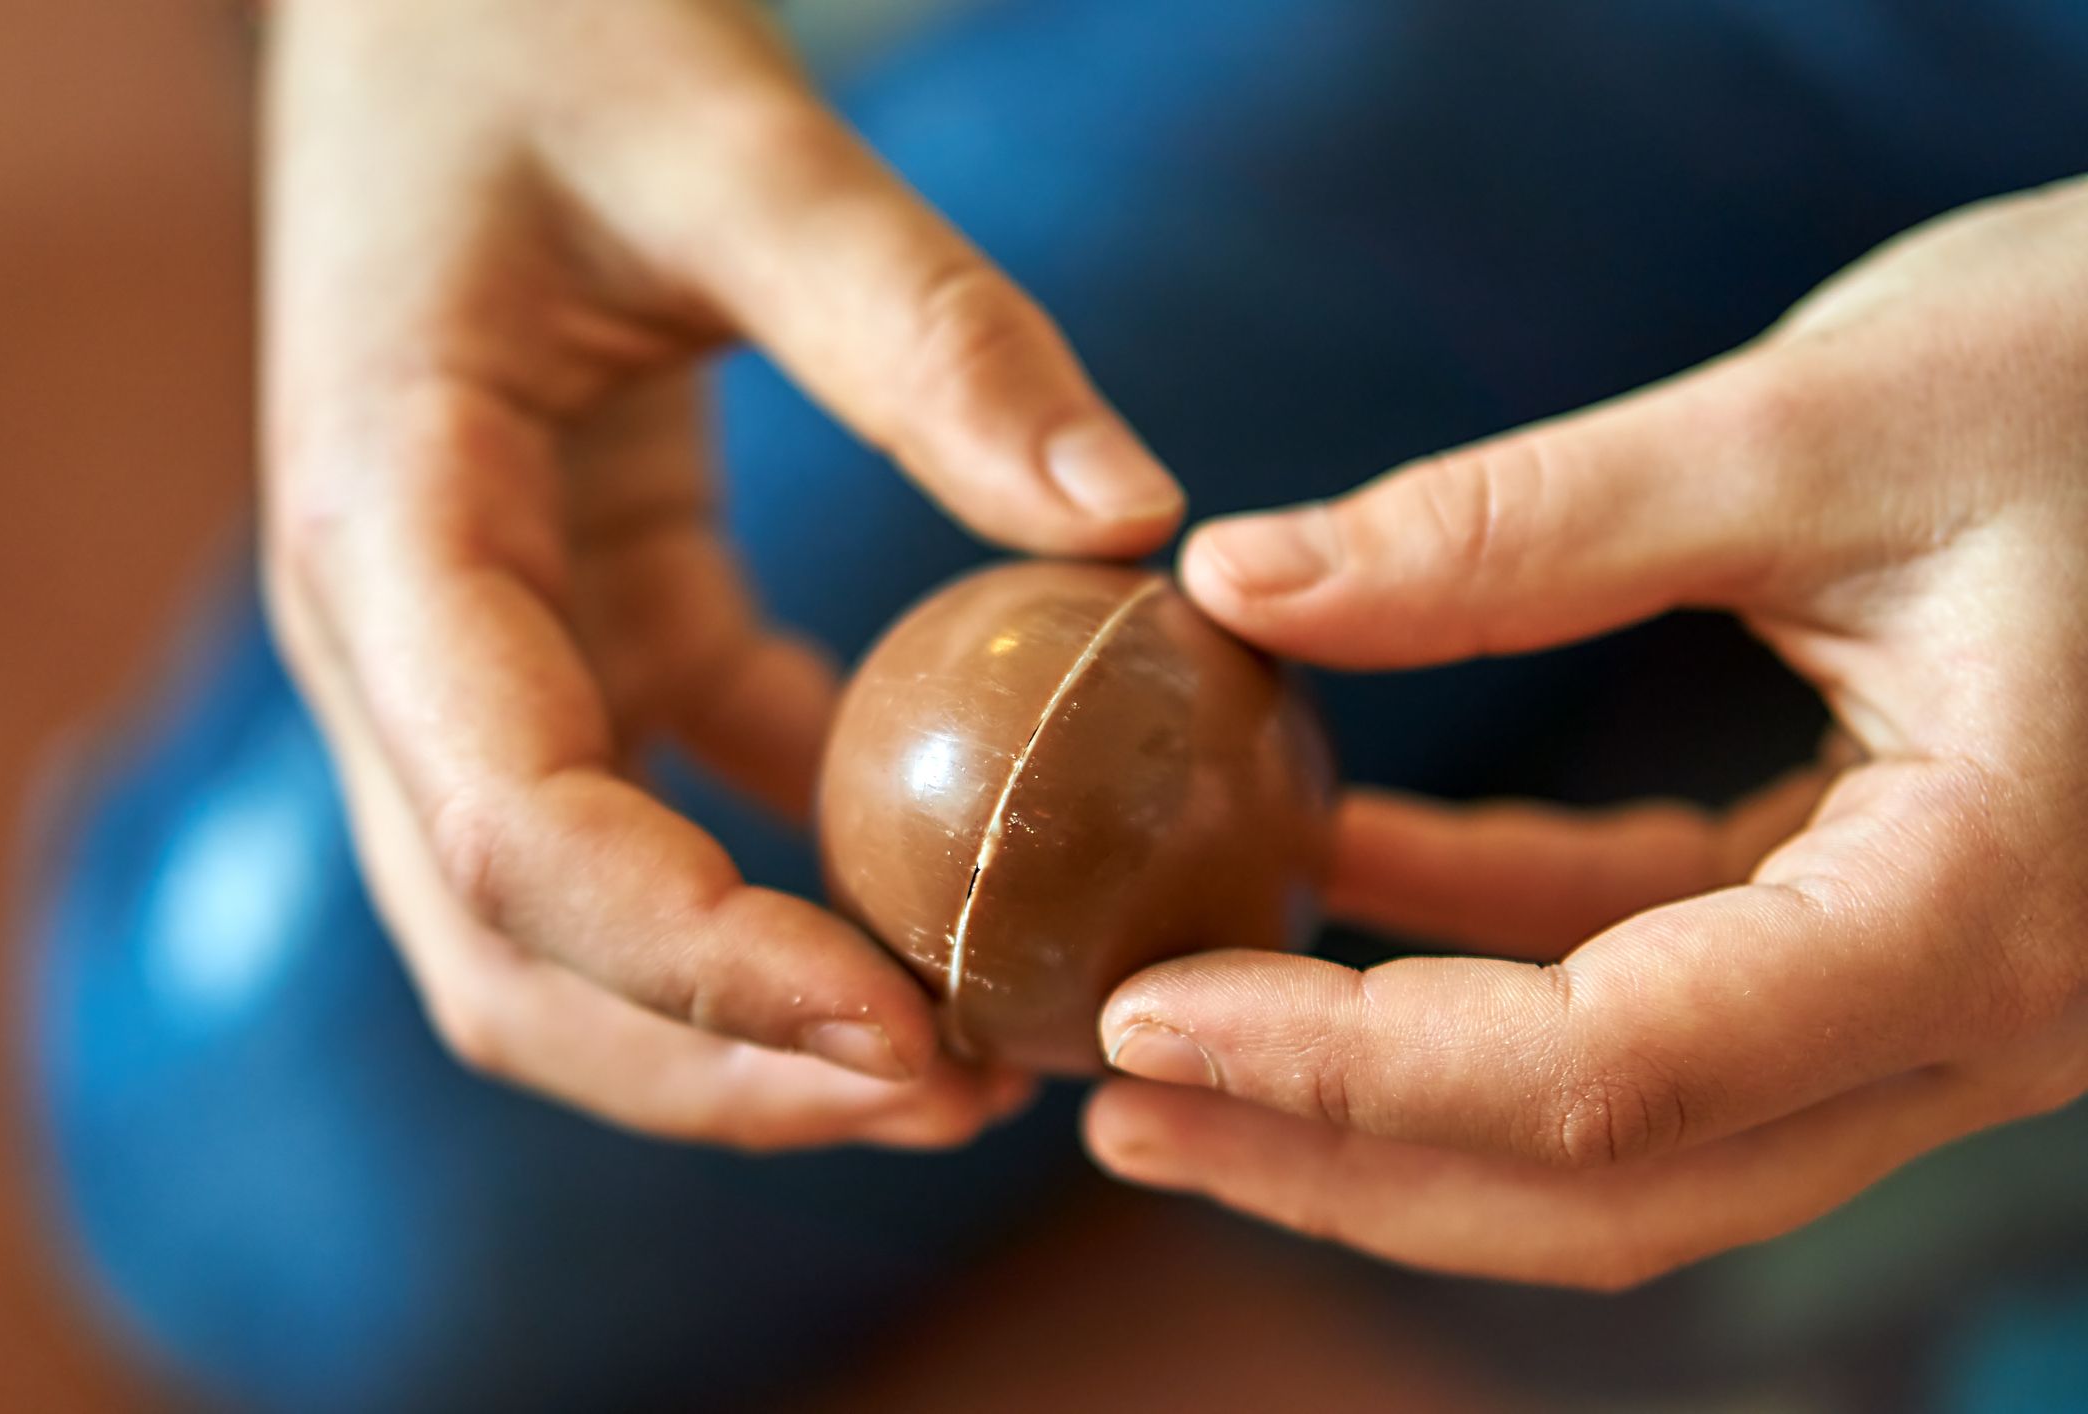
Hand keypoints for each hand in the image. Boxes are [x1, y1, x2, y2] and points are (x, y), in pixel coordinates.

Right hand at [262, 0, 1183, 1147]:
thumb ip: (924, 323)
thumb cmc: (553, 29)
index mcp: (387, 534)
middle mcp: (394, 639)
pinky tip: (951, 884)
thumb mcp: (734, 143)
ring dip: (748, 1026)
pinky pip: (668, 805)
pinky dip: (791, 882)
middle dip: (721, 1070)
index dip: (701, 970)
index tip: (915, 1034)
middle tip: (960, 1097)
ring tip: (967, 1054)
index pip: (512, 834)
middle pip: (512, 956)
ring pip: (569, 932)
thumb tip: (1134, 519)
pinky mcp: (569, 630)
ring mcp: (469, 653)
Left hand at [1087, 177, 2087, 1284]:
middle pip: (1611, 1178)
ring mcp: (1937, 985)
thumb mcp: (1822, 421)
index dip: (1351, 1072)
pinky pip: (1665, 983)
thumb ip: (1521, 524)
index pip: (1611, 1075)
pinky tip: (1345, 867)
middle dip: (1344, 1159)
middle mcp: (1974, 1007)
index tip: (1142, 1023)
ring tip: (1178, 1039)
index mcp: (1977, 912)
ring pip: (1632, 1125)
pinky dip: (1489, 945)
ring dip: (1396, 1087)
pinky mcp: (1890, 918)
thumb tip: (1240, 582)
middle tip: (1115, 1106)